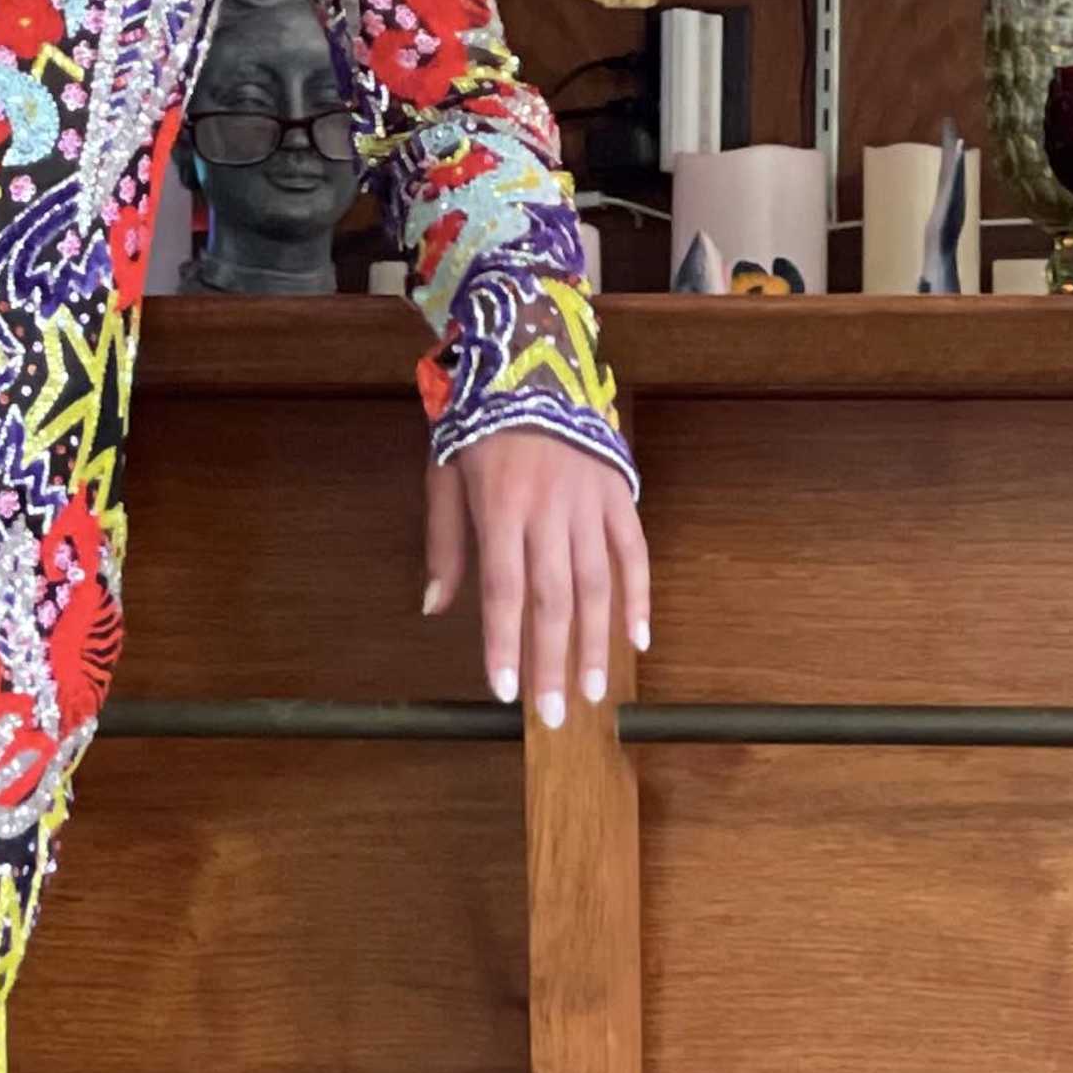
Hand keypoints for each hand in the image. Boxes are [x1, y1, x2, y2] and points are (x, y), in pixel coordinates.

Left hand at [421, 428, 650, 729]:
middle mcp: (548, 511)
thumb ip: (444, 544)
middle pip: (553, 599)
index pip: (502, 591)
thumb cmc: (479, 424)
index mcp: (500, 508)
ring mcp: (589, 503)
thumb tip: (434, 607)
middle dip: (552, 661)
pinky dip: (639, 598)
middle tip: (553, 714)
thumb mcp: (444, 474)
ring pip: (596, 585)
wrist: (532, 359)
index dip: (504, 644)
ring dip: (595, 643)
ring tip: (591, 691)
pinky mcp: (619, 493)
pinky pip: (634, 553)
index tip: (506, 692)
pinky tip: (637, 640)